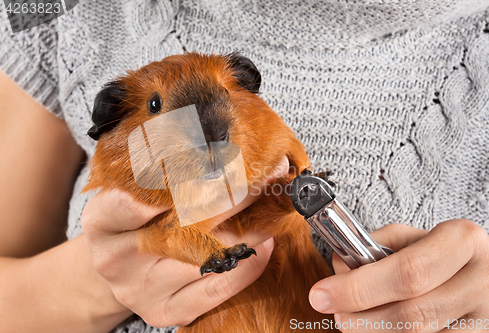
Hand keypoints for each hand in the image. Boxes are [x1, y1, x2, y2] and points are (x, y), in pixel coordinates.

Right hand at [81, 156, 288, 327]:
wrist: (118, 265)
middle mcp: (116, 257)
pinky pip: (217, 288)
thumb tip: (218, 140)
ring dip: (252, 227)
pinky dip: (248, 264)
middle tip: (269, 170)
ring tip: (275, 203)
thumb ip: (159, 168)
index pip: (139, 196)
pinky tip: (265, 243)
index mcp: (100, 220)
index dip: (186, 174)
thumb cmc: (132, 219)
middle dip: (235, 192)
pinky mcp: (164, 311)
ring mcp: (140, 289)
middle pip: (185, 221)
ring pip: (209, 255)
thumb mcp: (130, 189)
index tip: (225, 155)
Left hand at [309, 220, 488, 331]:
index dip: (359, 287)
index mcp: (463, 243)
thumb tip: (340, 268)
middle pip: (412, 314)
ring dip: (377, 332)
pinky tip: (383, 329)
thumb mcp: (420, 238)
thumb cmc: (451, 257)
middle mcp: (483, 281)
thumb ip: (379, 247)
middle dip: (362, 318)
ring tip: (358, 320)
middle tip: (334, 313)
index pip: (407, 271)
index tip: (322, 294)